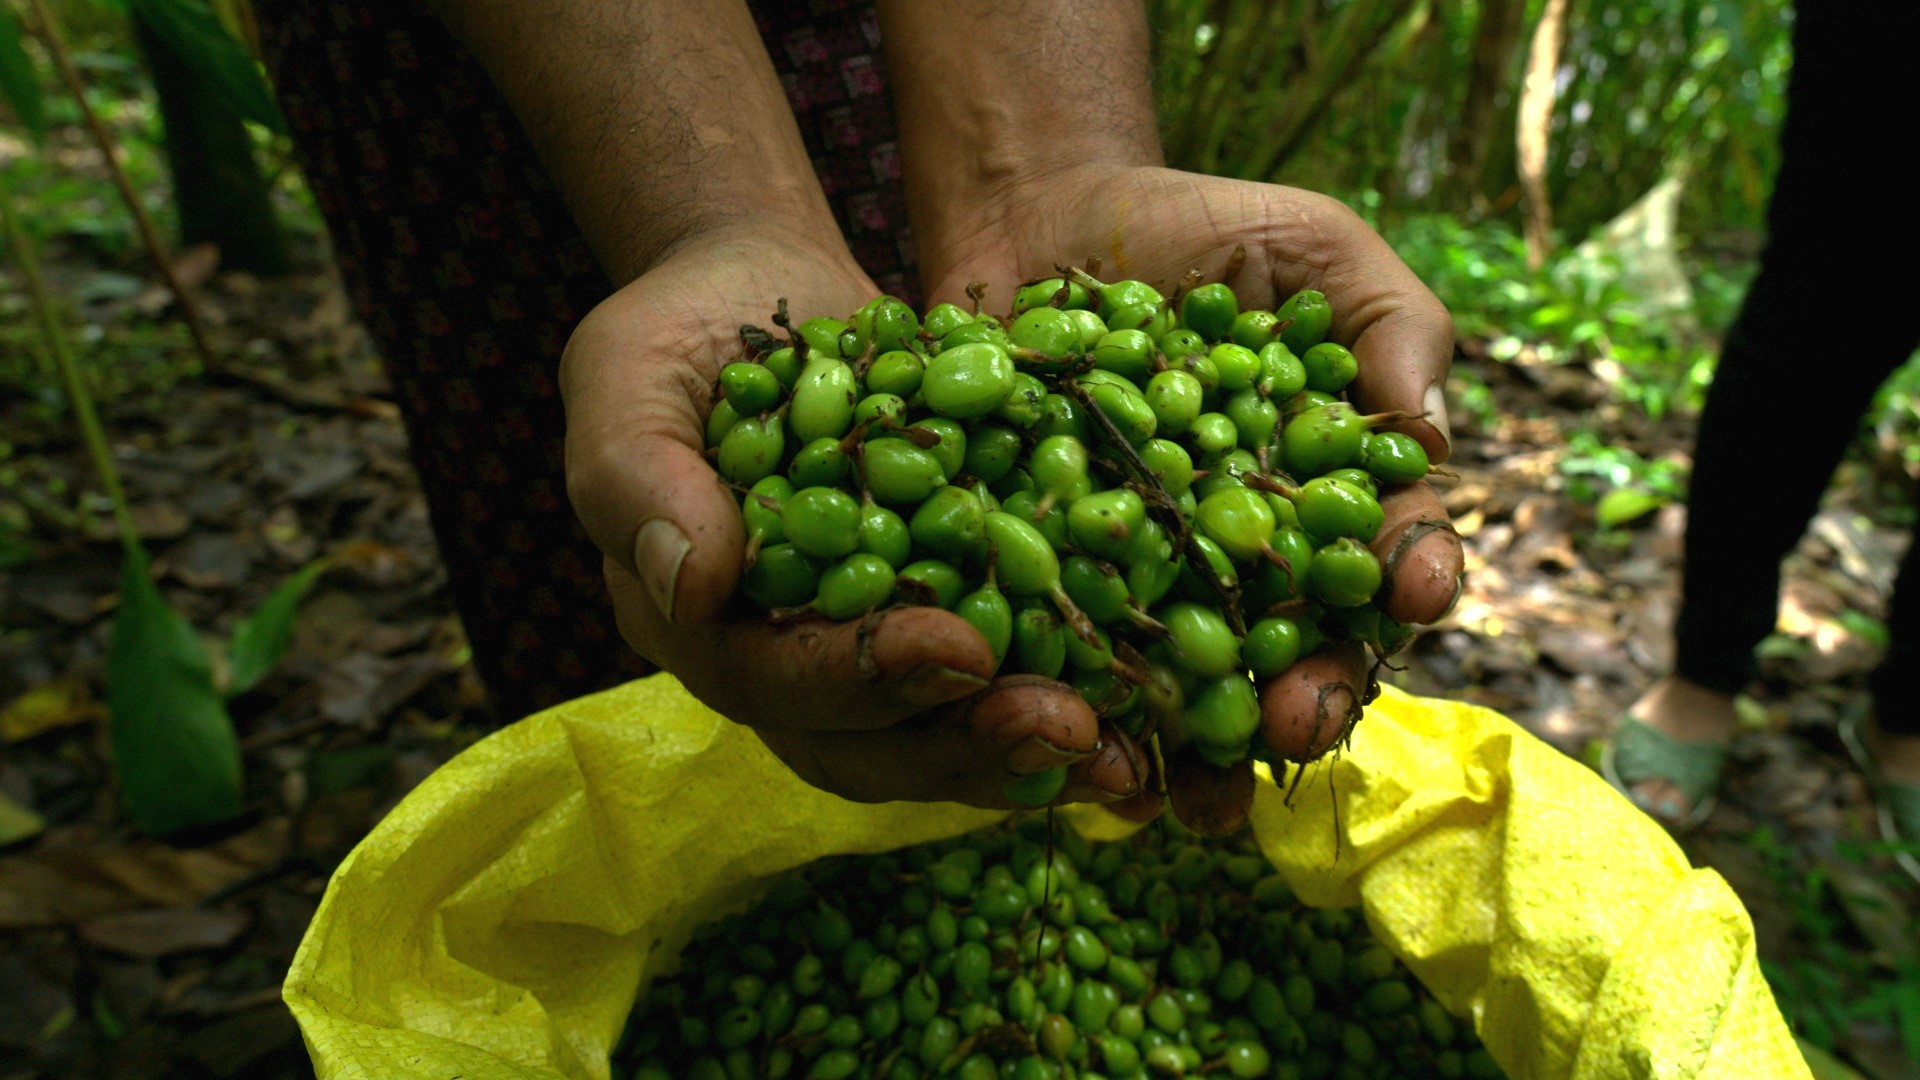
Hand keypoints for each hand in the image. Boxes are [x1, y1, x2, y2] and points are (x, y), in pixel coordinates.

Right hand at [561, 224, 1147, 807]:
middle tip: (1071, 729)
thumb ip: (640, 482)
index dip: (863, 679)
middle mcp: (777, 663)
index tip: (959, 651)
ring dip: (1029, 750)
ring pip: (938, 738)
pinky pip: (999, 684)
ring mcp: (859, 651)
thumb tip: (695, 591)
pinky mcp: (937, 617)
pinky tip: (1143, 712)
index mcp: (695, 625)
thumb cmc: (678, 329)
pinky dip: (1068, 697)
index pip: (770, 682)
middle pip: (866, 745)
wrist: (761, 293)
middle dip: (967, 744)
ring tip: (1122, 752)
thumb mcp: (627, 376)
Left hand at [918, 165, 1464, 831]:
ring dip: (1198, 752)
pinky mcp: (1050, 586)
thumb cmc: (1201, 231)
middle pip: (1295, 651)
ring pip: (1189, 690)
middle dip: (1307, 696)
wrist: (1041, 213)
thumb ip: (1387, 322)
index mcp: (1330, 494)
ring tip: (1196, 796)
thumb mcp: (1313, 245)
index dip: (1410, 577)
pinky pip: (1071, 664)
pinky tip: (1083, 762)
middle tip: (1296, 721)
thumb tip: (1428, 436)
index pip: (1386, 552)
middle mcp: (1251, 558)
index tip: (1418, 591)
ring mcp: (1151, 580)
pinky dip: (1079, 717)